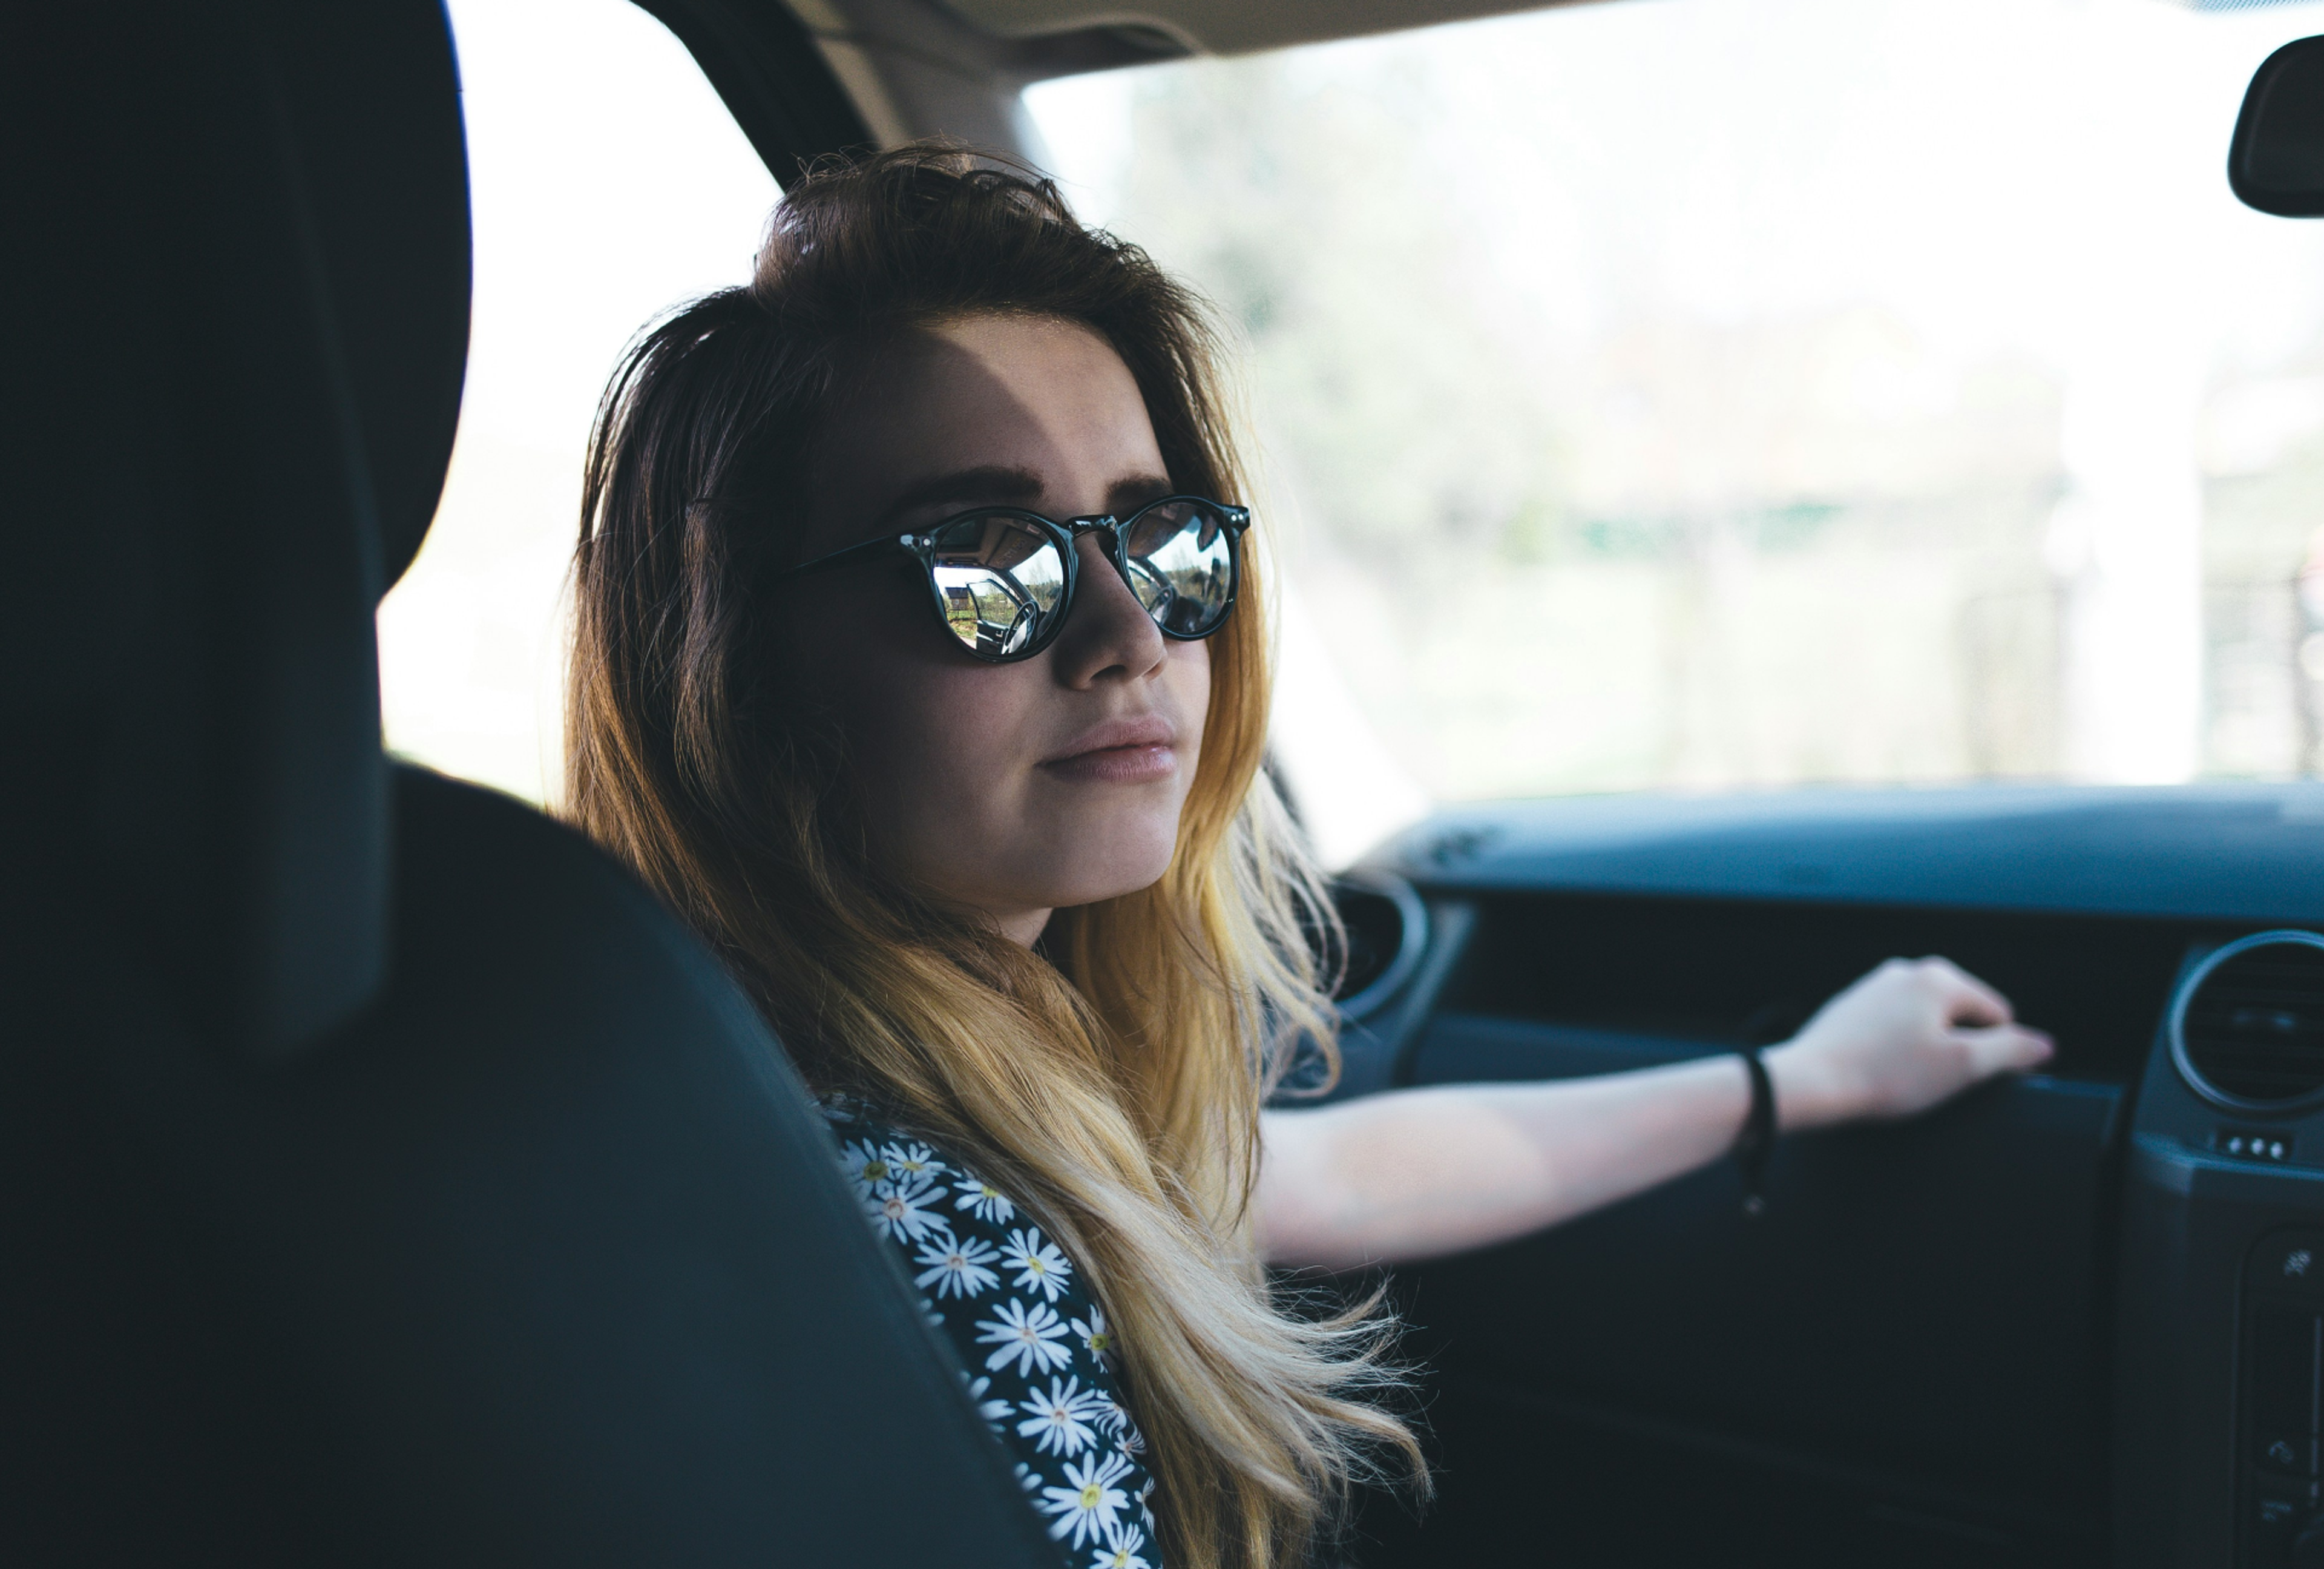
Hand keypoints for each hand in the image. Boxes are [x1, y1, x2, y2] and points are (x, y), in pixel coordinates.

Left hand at [1763, 957, 2053, 1130]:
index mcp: (1938, 977)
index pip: (1996, 1013)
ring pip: (1924, 1023)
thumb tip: (2041, 1045)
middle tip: (1934, 1080)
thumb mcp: (1962, 1066)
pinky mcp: (1850, 1008)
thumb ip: (2010, 1051)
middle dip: (1957, 1048)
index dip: (1995, 1051)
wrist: (1812, 1081)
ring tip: (1905, 1078)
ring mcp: (1873, 987)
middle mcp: (1904, 972)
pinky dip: (1896, 1050)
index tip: (1972, 1077)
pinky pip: (1892, 1029)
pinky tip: (1883, 1071)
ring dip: (1926, 1050)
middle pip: (1959, 1015)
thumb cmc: (1884, 1074)